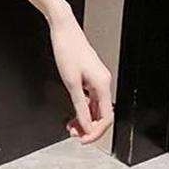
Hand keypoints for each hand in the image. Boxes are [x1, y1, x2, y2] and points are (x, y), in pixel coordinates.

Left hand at [49, 11, 113, 143]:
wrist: (63, 29)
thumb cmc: (66, 50)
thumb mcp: (71, 82)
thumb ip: (79, 105)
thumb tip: (85, 125)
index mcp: (102, 84)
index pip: (105, 118)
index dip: (95, 132)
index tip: (82, 139)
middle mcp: (103, 82)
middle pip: (101, 114)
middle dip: (88, 127)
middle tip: (74, 134)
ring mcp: (97, 79)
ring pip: (95, 107)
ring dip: (84, 118)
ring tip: (70, 126)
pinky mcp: (89, 75)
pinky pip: (90, 98)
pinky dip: (82, 107)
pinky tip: (72, 112)